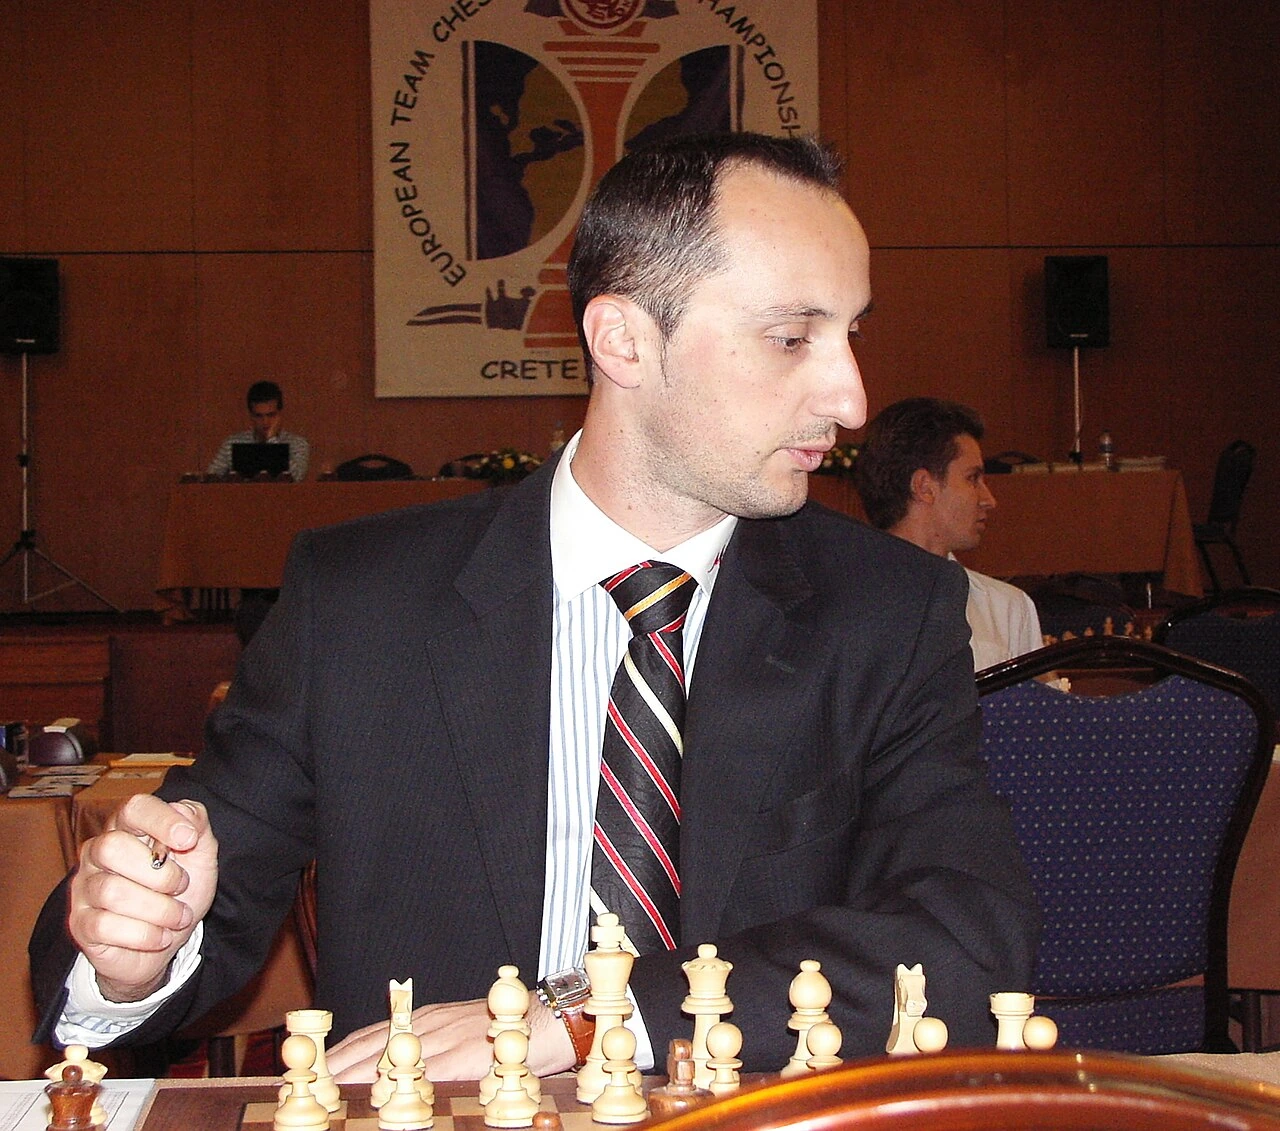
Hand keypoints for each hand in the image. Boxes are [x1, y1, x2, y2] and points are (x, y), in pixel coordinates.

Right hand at [67, 794, 218, 1001]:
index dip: (162, 820)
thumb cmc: (180, 891)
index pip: (134, 808)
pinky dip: (145, 935)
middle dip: (160, 874)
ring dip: (160, 910)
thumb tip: (184, 811)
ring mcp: (84, 888)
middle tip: (181, 886)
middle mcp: (97, 852)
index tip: (189, 839)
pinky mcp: (80, 924)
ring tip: (178, 916)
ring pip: (113, 892)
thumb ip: (197, 826)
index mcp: (128, 828)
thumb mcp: (200, 857)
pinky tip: (160, 936)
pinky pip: (106, 926)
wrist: (167, 942)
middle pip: (112, 848)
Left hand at [327, 996, 574, 1081]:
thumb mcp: (460, 1030)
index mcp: (427, 1018)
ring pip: (391, 1057)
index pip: (372, 1035)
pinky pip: (424, 1071)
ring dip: (356, 1074)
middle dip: (337, 1065)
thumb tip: (398, 1069)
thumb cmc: (508, 1031)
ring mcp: (445, 1038)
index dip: (341, 1052)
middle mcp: (430, 1024)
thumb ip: (431, 1045)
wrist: (548, 1020)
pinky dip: (399, 1082)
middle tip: (306, 1082)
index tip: (313, 1066)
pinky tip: (380, 1093)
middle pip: (372, 1045)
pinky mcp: (463, 1055)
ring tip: (328, 1090)